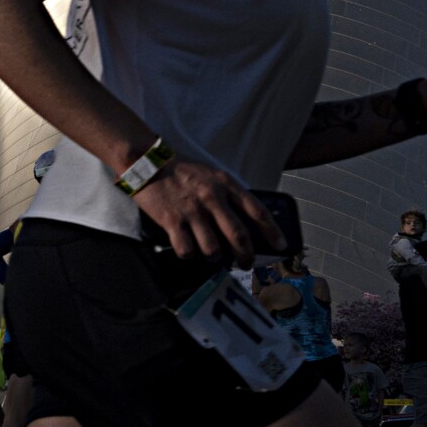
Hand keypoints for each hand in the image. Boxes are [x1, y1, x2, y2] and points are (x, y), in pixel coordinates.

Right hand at [133, 157, 281, 262]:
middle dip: (246, 256)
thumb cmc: (180, 170)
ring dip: (214, 257)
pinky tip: (187, 249)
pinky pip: (186, 250)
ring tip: (211, 254)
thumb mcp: (211, 175)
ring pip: (213, 249)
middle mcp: (212, 198)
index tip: (279, 245)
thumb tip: (242, 221)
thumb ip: (227, 194)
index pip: (256, 211)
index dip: (272, 231)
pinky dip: (189, 254)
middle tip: (246, 264)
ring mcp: (191, 211)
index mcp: (225, 184)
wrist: (146, 162)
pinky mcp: (171, 221)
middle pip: (238, 236)